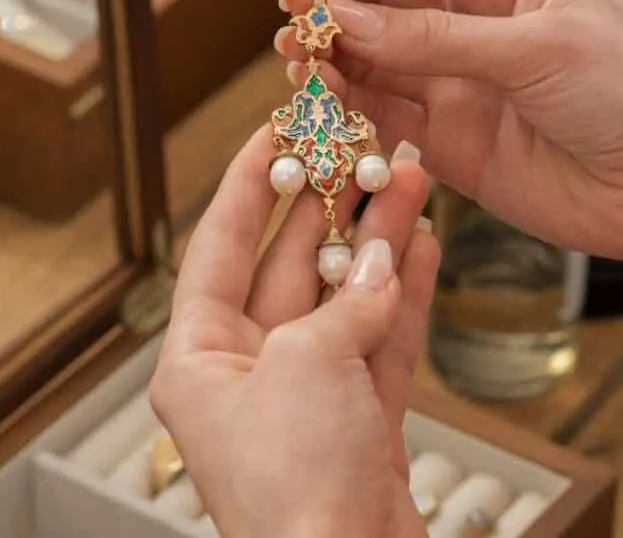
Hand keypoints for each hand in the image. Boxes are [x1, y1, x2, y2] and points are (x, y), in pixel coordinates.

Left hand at [151, 126, 438, 537]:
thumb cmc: (295, 491)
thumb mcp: (310, 366)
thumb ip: (350, 302)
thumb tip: (384, 260)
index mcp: (200, 359)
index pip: (220, 244)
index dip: (249, 181)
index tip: (275, 130)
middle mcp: (249, 372)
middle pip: (291, 264)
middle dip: (331, 206)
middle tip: (360, 150)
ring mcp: (308, 394)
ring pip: (344, 295)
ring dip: (377, 240)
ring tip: (407, 179)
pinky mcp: (359, 418)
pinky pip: (380, 336)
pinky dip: (402, 292)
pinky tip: (422, 242)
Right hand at [276, 0, 622, 270]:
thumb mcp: (536, 48)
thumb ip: (437, 40)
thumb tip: (343, 21)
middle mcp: (472, 24)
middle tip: (292, 4)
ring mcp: (456, 84)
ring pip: (373, 56)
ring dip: (329, 49)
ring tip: (292, 48)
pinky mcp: (447, 143)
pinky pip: (382, 115)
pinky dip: (345, 103)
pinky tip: (316, 91)